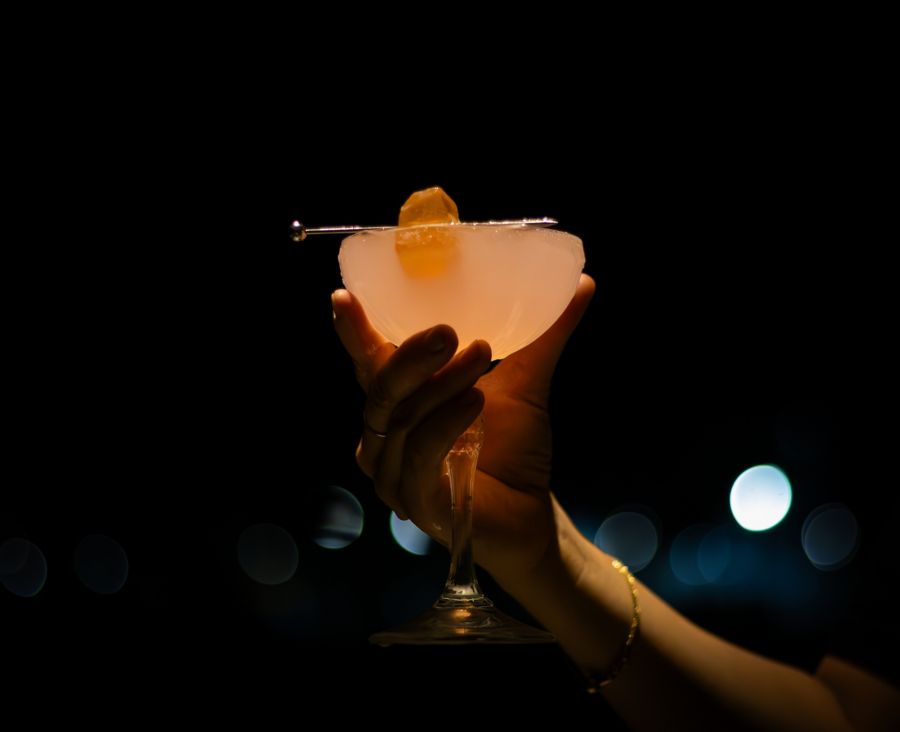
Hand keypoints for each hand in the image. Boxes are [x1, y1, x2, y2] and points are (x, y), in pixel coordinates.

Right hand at [332, 275, 594, 586]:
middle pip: (380, 390)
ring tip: (481, 353)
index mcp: (401, 403)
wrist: (531, 512)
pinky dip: (445, 424)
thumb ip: (543, 335)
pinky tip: (475, 403)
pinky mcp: (418, 500)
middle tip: (449, 331)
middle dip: (411, 355)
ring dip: (440, 384)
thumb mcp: (525, 382)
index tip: (344, 297)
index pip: (369, 363)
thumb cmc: (513, 447)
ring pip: (402, 419)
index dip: (353, 332)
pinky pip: (420, 455)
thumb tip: (583, 283)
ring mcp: (396, 472)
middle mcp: (386, 437)